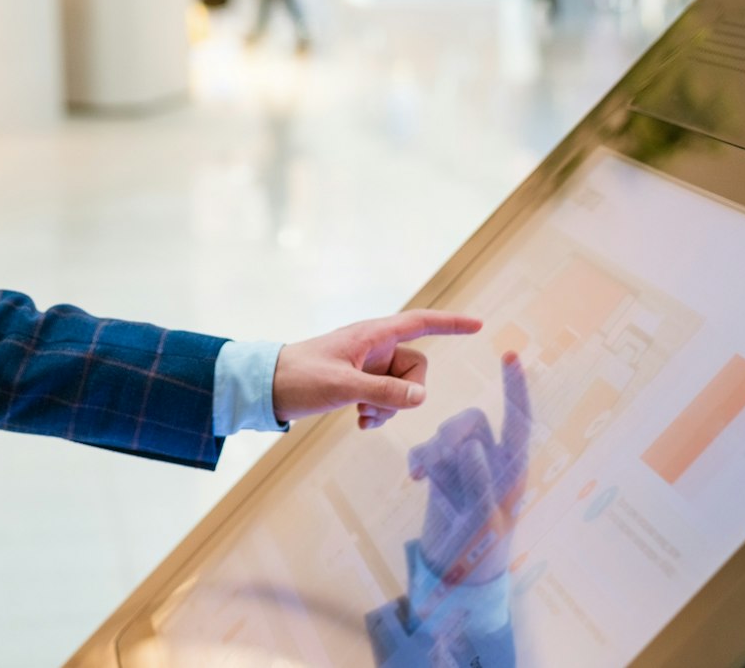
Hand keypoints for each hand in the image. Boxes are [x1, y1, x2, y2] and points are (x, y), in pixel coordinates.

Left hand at [272, 309, 482, 429]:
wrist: (267, 387)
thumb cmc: (300, 377)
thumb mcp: (343, 387)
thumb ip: (384, 393)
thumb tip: (421, 399)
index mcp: (372, 335)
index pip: (421, 323)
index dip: (450, 324)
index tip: (478, 325)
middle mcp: (374, 347)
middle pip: (416, 367)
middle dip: (406, 393)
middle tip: (377, 407)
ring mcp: (368, 365)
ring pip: (402, 387)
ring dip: (390, 407)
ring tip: (362, 417)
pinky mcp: (360, 382)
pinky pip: (387, 398)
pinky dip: (379, 412)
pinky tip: (359, 421)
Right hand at [411, 352, 532, 586]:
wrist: (456, 577)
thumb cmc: (481, 553)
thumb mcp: (485, 521)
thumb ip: (481, 481)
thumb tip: (471, 446)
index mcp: (514, 468)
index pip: (519, 420)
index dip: (515, 388)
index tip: (509, 356)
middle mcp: (491, 460)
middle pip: (472, 421)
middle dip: (453, 431)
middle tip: (440, 458)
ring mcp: (464, 466)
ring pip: (447, 434)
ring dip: (435, 450)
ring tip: (428, 477)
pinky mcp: (442, 475)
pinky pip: (428, 450)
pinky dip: (421, 459)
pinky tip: (415, 477)